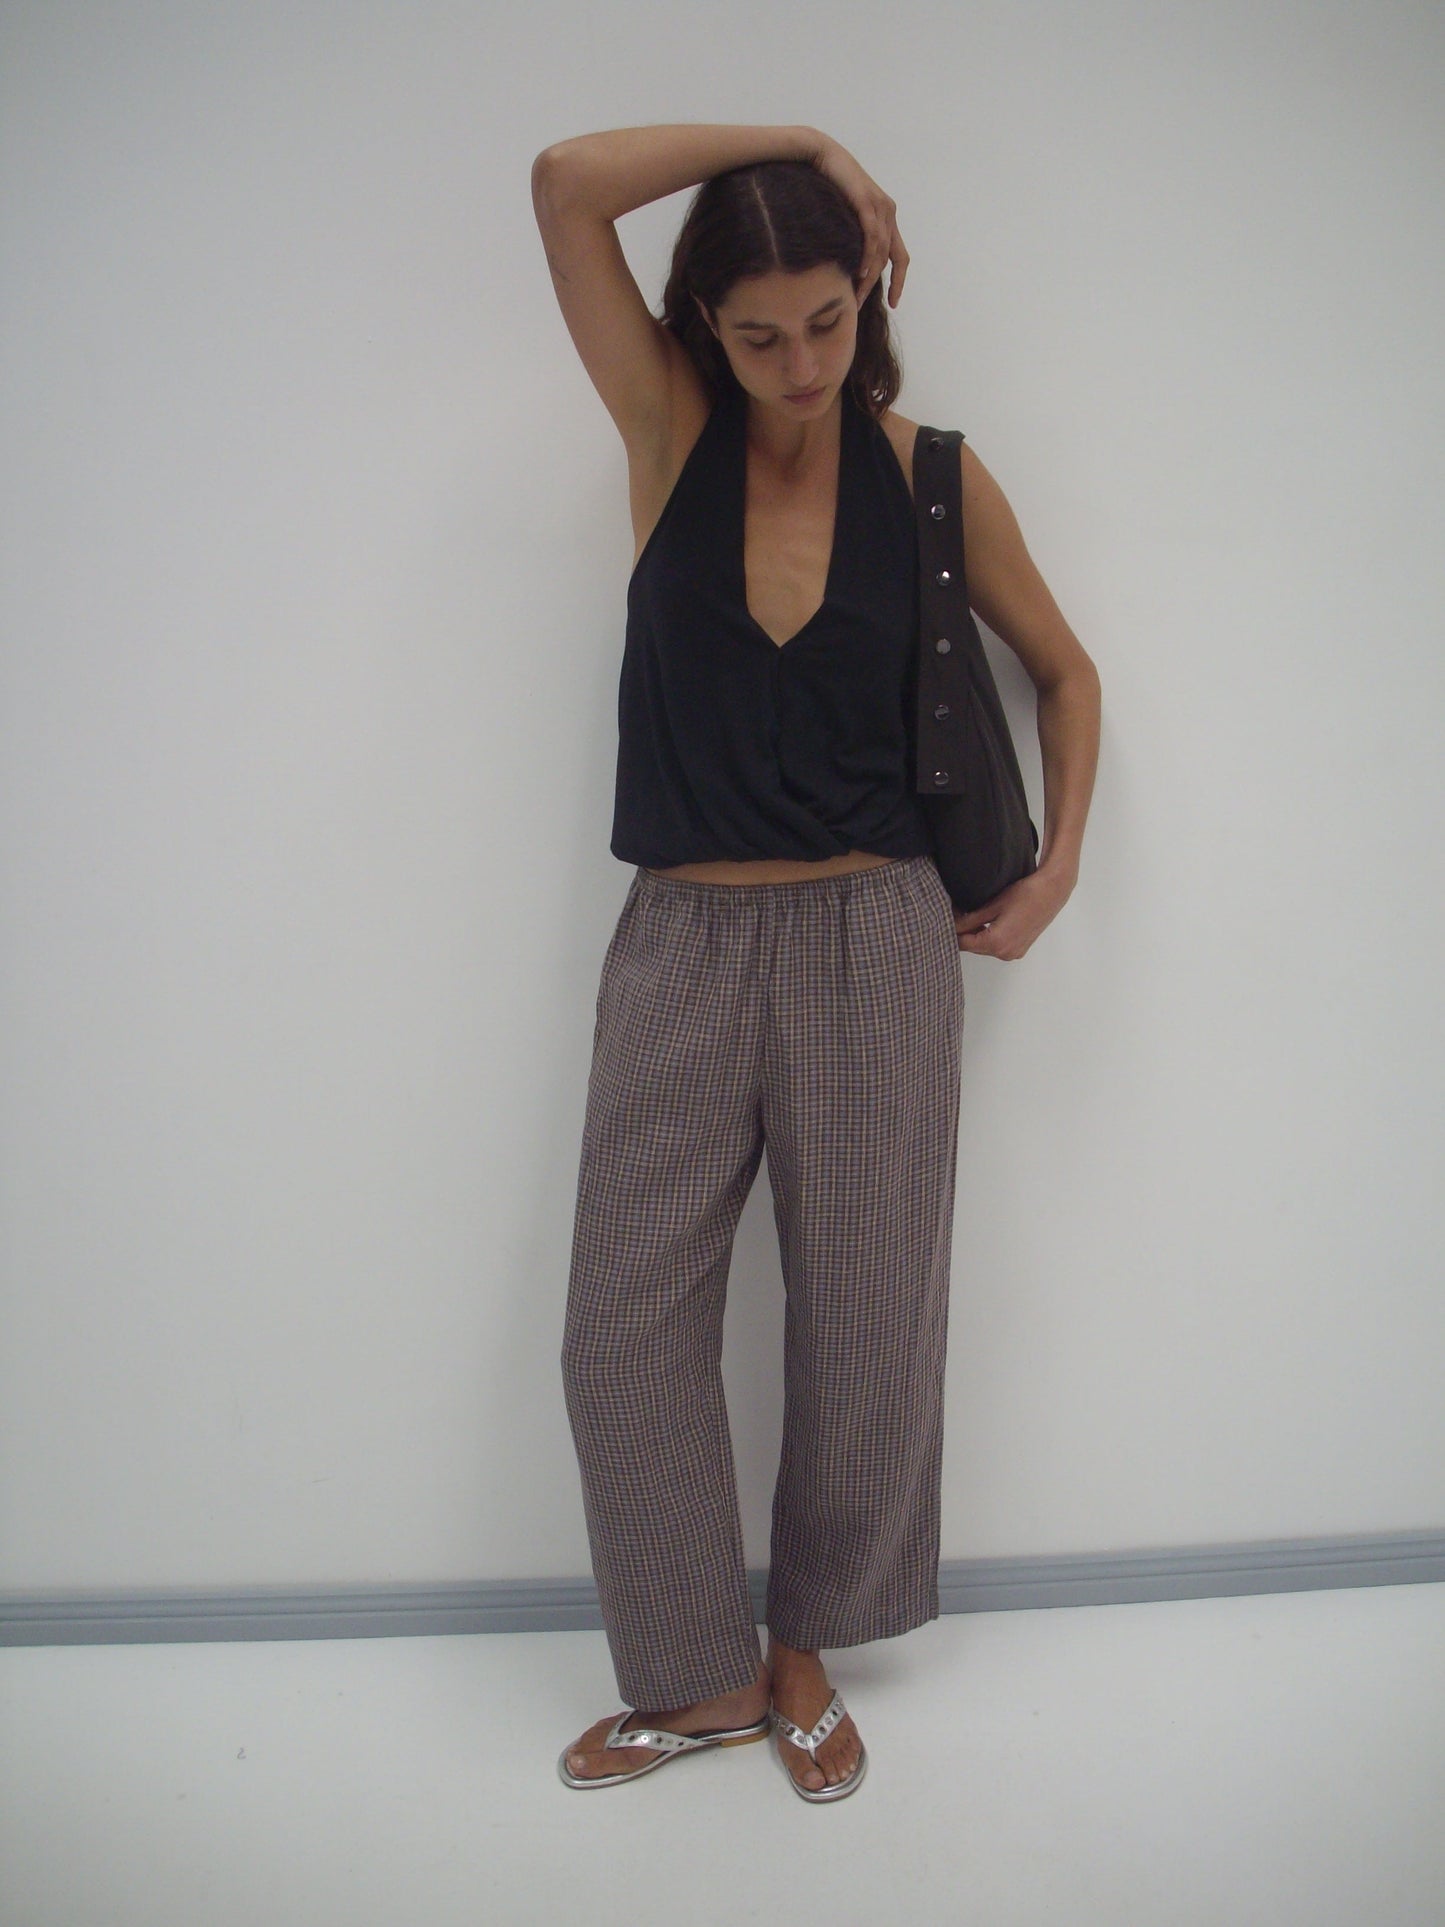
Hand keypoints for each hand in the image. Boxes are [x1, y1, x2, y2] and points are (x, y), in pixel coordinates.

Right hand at [808, 136, 908, 307]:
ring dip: (870, 276)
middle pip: (893, 258)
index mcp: (887, 217)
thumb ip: (853, 234)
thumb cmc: (830, 185)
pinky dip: (868, 255)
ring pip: (881, 251)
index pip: (900, 256)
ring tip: (857, 295)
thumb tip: (848, 263)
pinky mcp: (866, 201)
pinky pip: (871, 235)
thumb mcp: (846, 214)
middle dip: (883, 285)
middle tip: (863, 304)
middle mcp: (888, 212)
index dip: (899, 282)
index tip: (894, 303)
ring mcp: (880, 206)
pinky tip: (859, 271)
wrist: (822, 155)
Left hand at [953, 864, 1075, 960]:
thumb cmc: (1024, 894)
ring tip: (972, 915)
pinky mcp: (1020, 949)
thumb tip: (952, 925)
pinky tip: (988, 921)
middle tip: (958, 914)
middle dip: (964, 933)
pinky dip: (989, 937)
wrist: (1052, 892)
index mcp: (996, 943)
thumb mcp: (992, 906)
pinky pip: (997, 947)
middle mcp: (1005, 953)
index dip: (952, 931)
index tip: (947, 919)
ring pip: (985, 948)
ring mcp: (1014, 953)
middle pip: (973, 947)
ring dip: (977, 935)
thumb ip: (970, 919)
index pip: (963, 944)